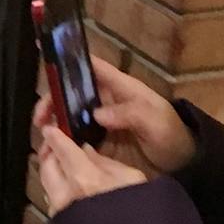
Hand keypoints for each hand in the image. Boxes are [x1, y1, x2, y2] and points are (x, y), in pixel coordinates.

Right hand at [32, 54, 196, 178]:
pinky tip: (51, 153)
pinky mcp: (99, 143)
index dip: (70, 60)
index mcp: (120, 88)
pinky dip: (61, 144)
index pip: (92, 67)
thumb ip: (129, 113)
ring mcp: (101, 123)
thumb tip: (96, 114)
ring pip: (69, 117)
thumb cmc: (172, 135)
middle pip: (72, 94)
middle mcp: (107, 102)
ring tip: (43, 141)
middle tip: (40, 120)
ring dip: (53, 125)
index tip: (46, 59)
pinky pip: (75, 139)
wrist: (183, 163)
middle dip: (52, 102)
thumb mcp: (155, 121)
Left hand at [36, 124, 147, 214]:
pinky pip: (51, 198)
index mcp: (85, 179)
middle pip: (47, 164)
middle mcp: (66, 194)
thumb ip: (105, 162)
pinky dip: (55, 186)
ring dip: (51, 168)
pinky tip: (66, 184)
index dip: (55, 136)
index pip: (62, 149)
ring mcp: (60, 210)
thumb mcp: (130, 178)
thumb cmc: (137, 213)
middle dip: (49, 151)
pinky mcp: (60, 222)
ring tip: (61, 162)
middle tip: (55, 144)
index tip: (51, 129)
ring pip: (46, 181)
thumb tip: (88, 152)